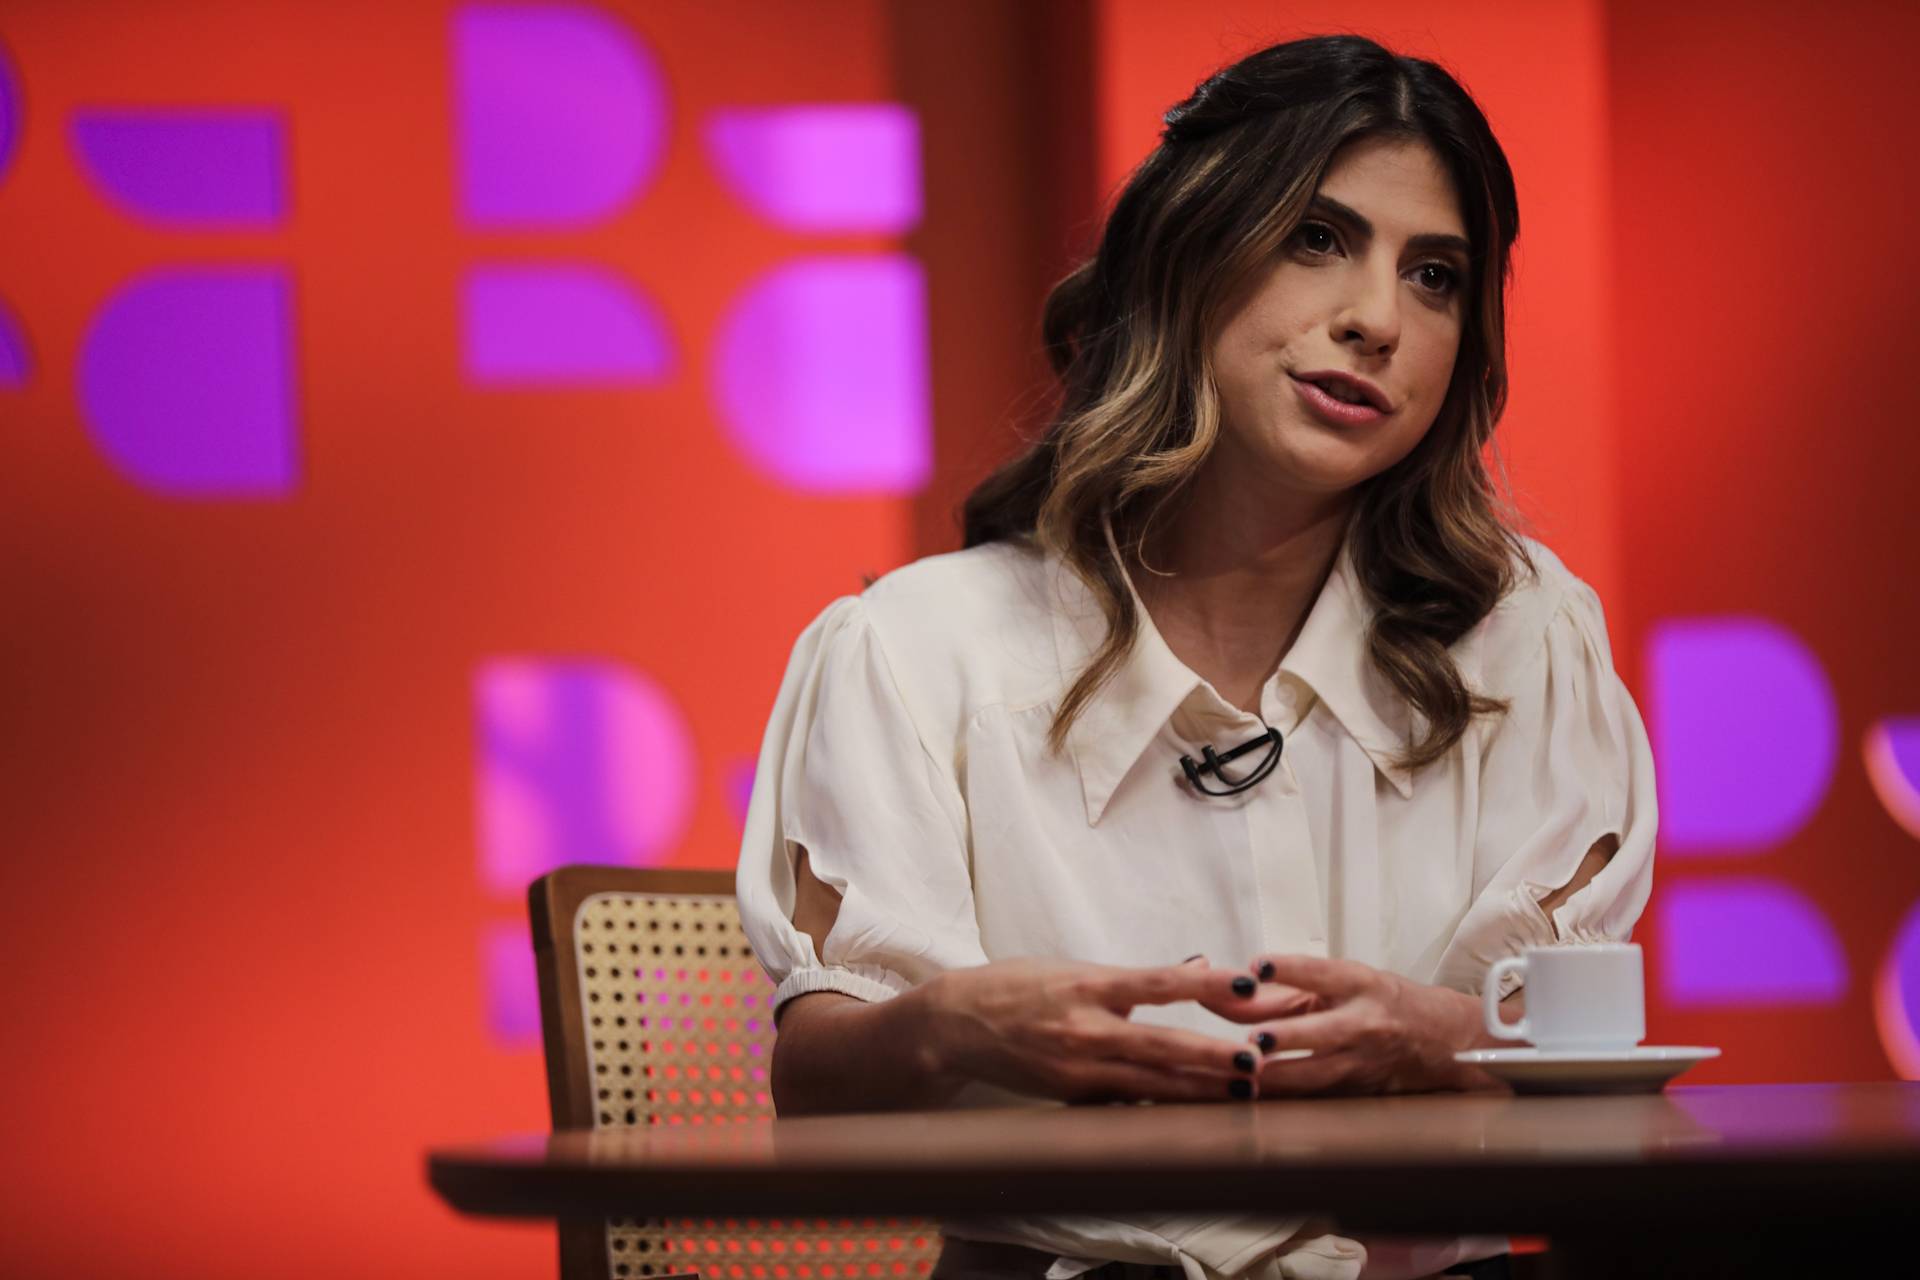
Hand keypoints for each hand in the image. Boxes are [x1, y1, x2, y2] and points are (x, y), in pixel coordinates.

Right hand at [916, 956, 1318, 1104]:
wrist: (957, 1024)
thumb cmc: (1018, 987)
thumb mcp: (1073, 969)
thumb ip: (1136, 978)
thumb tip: (1201, 969)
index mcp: (1088, 986)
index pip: (1156, 983)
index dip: (1202, 985)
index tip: (1245, 985)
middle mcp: (1085, 1029)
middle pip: (1161, 1045)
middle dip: (1213, 1057)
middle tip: (1259, 1063)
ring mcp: (1078, 1069)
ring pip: (1151, 1085)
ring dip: (1199, 1090)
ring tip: (1243, 1094)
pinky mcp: (1072, 1098)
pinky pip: (1125, 1105)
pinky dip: (1162, 1109)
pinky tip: (1196, 1116)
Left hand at [1238, 954, 1487, 1095]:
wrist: (1446, 1038)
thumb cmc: (1385, 1003)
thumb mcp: (1346, 983)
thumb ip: (1289, 989)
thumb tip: (1233, 991)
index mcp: (1359, 983)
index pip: (1319, 972)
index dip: (1288, 968)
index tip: (1257, 966)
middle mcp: (1364, 1021)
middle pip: (1322, 1030)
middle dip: (1288, 1036)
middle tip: (1254, 1039)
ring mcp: (1363, 1061)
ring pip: (1318, 1074)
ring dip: (1282, 1076)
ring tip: (1249, 1075)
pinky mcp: (1359, 1090)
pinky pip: (1316, 1096)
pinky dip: (1286, 1097)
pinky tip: (1255, 1097)